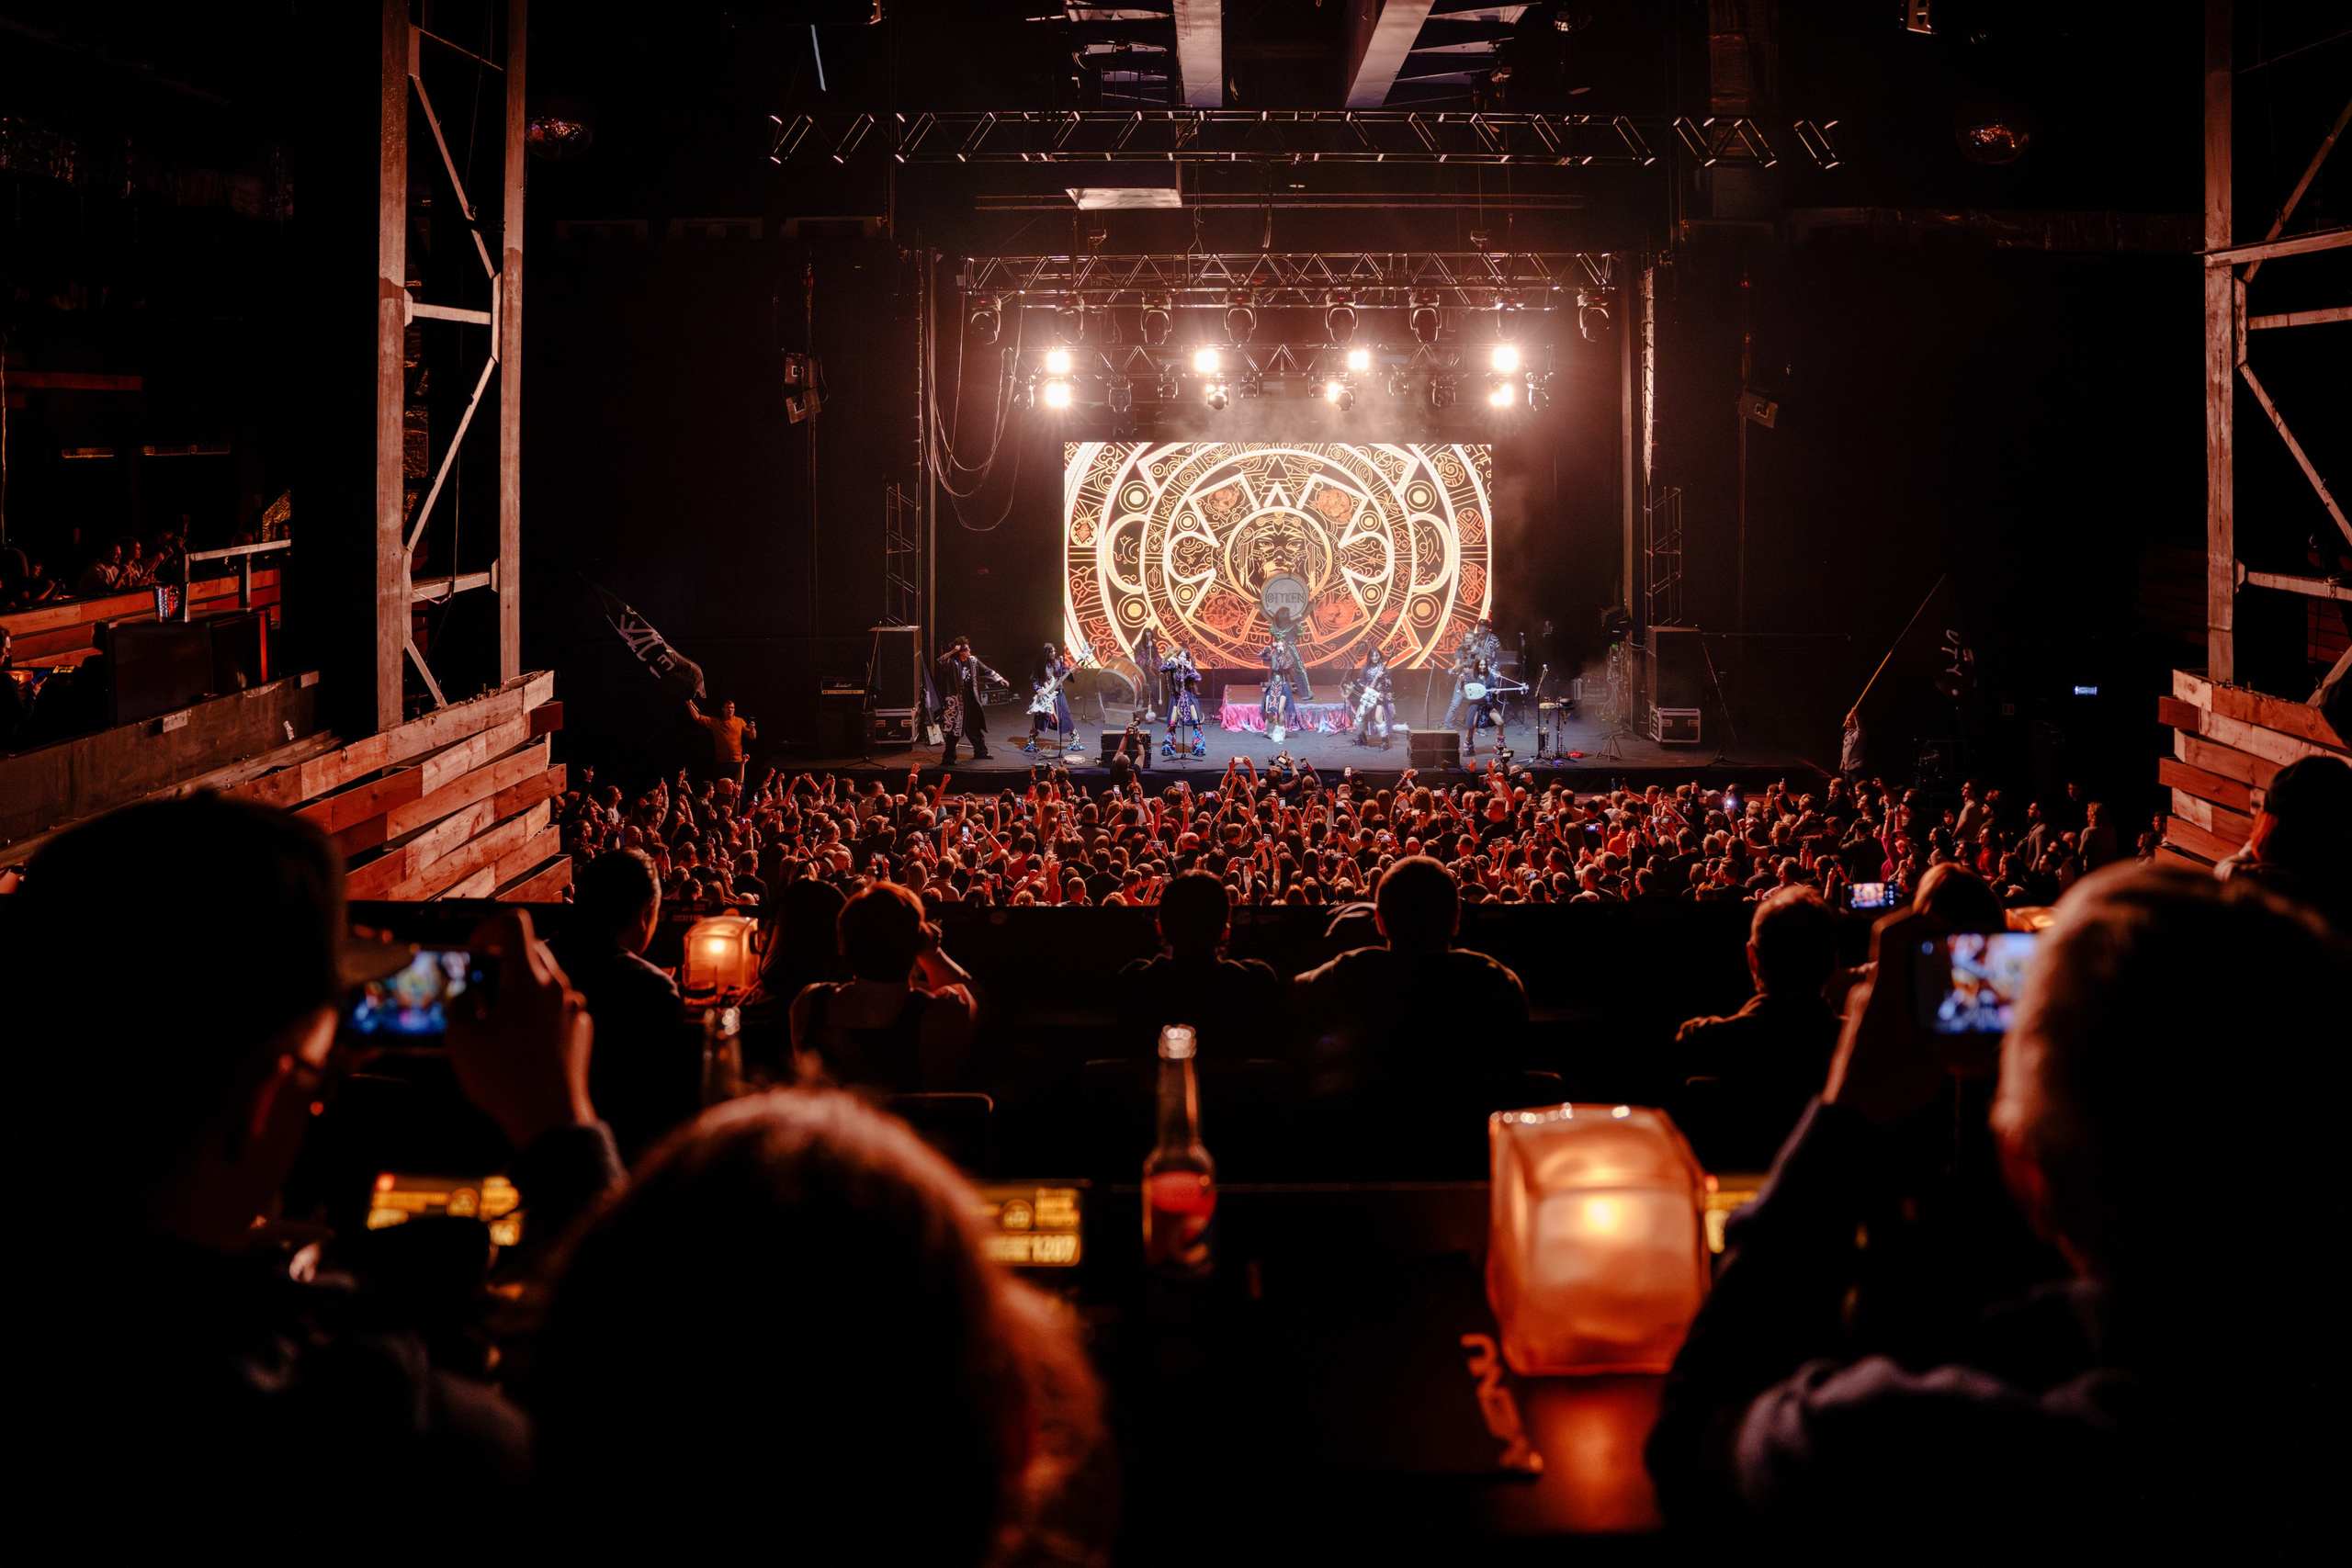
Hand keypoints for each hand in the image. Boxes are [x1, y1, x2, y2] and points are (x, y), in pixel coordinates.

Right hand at [446, 910, 594, 1148]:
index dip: (487, 928)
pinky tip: (521, 1040)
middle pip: (530, 949)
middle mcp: (556, 986)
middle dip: (501, 960)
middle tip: (478, 988)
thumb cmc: (505, 1080)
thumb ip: (460, 1005)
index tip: (473, 953)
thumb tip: (467, 995)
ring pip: (545, 978)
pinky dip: (536, 1010)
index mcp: (527, 980)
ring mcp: (572, 1006)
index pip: (514, 923)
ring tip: (497, 1018)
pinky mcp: (580, 1027)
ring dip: (519, 986)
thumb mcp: (461, 1041)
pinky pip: (556, 1004)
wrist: (550, 1117)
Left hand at [1822, 909, 1994, 1128]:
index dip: (1920, 919)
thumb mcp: (1932, 1061)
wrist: (1849, 1120)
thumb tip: (1992, 1020)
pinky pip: (1898, 1002)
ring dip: (1933, 982)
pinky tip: (1946, 1028)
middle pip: (1903, 954)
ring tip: (1965, 999)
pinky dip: (1923, 1004)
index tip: (1953, 926)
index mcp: (1884, 992)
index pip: (1890, 935)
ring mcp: (1867, 1010)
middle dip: (1939, 953)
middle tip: (1972, 965)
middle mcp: (1871, 994)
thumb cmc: (1885, 1089)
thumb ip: (1963, 1037)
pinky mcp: (1870, 1028)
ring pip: (1903, 980)